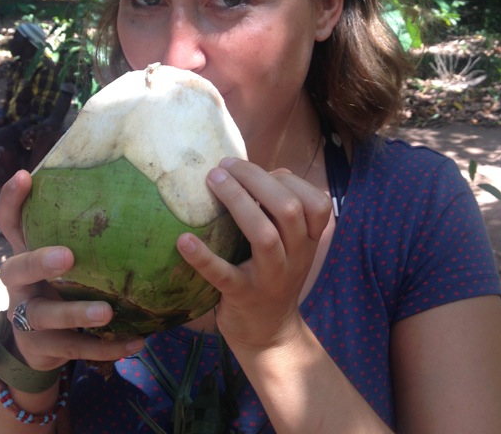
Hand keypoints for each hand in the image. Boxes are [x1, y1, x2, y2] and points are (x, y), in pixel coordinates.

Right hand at [0, 171, 144, 370]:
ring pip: (46, 316)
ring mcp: (28, 319)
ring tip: (107, 312)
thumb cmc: (63, 286)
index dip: (12, 201)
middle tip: (68, 256)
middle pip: (18, 269)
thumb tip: (132, 191)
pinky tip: (136, 343)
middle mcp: (21, 285)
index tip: (24, 176)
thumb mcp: (66, 259)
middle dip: (40, 261)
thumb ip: (84, 235)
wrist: (43, 346)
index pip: (10, 223)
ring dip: (76, 313)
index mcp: (27, 255)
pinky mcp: (45, 348)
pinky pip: (77, 349)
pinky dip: (107, 348)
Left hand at [176, 158, 331, 352]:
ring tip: (213, 180)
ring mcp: (271, 278)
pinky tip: (183, 240)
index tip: (256, 170)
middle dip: (256, 180)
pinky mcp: (243, 296)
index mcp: (310, 240)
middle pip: (289, 209)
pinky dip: (203, 257)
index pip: (317, 202)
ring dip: (238, 202)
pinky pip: (224, 275)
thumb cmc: (274, 274)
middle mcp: (297, 257)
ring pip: (264, 236)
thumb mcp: (290, 244)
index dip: (287, 180)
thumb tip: (261, 170)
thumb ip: (281, 209)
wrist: (270, 334)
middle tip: (224, 166)